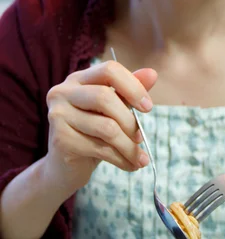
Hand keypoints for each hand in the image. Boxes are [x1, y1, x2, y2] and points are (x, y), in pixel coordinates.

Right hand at [44, 60, 157, 192]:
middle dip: (130, 121)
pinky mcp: (60, 139)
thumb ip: (130, 92)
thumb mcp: (113, 111)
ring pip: (106, 127)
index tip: (148, 107)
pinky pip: (100, 148)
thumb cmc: (92, 134)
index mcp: (78, 79)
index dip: (133, 86)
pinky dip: (121, 159)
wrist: (65, 167)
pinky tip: (130, 165)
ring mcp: (58, 115)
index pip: (109, 70)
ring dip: (129, 146)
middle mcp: (63, 92)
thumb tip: (152, 74)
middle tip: (141, 137)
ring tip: (140, 158)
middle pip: (105, 97)